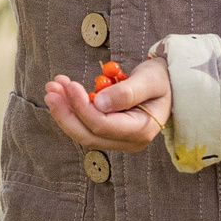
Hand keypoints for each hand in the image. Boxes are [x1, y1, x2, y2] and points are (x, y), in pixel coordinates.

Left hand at [43, 55, 171, 154]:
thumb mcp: (149, 79)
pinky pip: (85, 126)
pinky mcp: (109, 133)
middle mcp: (129, 141)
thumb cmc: (161, 79)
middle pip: (88, 135)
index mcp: (142, 130)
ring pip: (83, 132)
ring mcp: (118, 140)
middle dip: (66, 113)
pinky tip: (62, 93)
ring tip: (53, 87)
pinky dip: (71, 110)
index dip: (82, 107)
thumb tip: (98, 102)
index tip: (70, 85)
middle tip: (51, 89)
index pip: (103, 125)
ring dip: (65, 111)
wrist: (169, 84)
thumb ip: (126, 92)